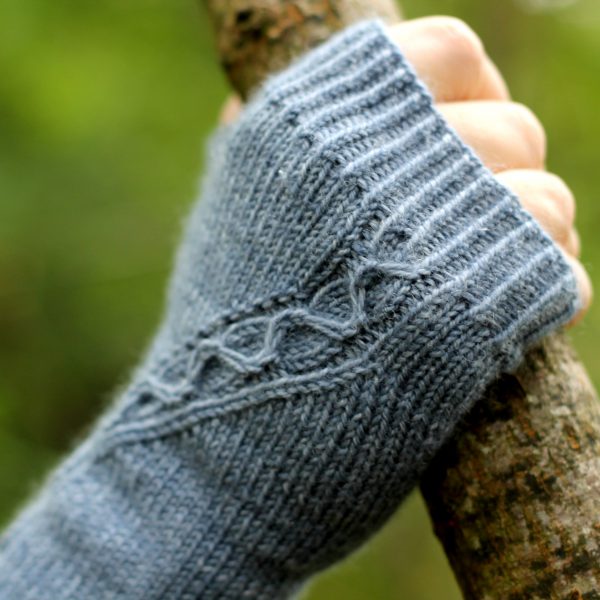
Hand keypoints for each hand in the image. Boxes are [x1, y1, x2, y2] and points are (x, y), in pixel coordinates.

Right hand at [221, 16, 591, 324]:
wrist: (222, 424)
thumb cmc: (225, 324)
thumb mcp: (223, 208)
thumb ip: (252, 141)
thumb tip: (246, 95)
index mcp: (311, 121)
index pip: (449, 51)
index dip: (475, 92)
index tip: (466, 137)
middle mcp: (372, 165)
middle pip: (514, 129)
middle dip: (506, 179)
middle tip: (478, 225)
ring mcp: (420, 239)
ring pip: (549, 202)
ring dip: (535, 240)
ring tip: (499, 274)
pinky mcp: (463, 319)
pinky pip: (560, 279)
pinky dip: (545, 298)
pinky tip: (510, 319)